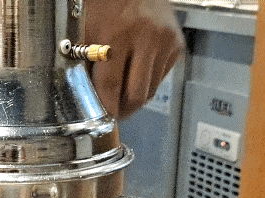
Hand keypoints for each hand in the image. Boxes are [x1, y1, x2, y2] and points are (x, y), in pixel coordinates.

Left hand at [85, 0, 184, 118]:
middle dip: (124, 109)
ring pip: (151, 89)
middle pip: (137, 94)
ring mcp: (165, 41)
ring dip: (136, 96)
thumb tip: (90, 101)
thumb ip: (88, 66)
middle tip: (114, 112)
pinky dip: (148, 80)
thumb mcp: (87, 33)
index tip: (103, 118)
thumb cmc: (104, 5)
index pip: (111, 86)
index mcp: (118, 36)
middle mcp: (147, 38)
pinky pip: (161, 77)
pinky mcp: (177, 44)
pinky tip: (137, 71)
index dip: (107, 108)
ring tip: (123, 93)